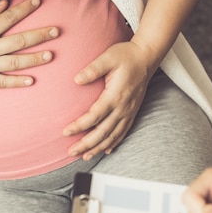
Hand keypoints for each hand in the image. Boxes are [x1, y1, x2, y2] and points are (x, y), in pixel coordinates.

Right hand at [0, 0, 58, 87]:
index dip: (24, 9)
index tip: (38, 2)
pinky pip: (3, 82)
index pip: (8, 18)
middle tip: (56, 31)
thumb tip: (5, 3)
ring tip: (51, 55)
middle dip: (39, 35)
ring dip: (34, 58)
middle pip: (18, 41)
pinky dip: (17, 82)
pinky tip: (32, 81)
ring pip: (15, 62)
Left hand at [63, 41, 155, 160]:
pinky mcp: (132, 112)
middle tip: (71, 152)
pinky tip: (106, 150)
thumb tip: (76, 80)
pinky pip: (123, 132)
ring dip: (98, 148)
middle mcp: (123, 107)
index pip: (94, 116)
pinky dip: (114, 143)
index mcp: (115, 95)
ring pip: (113, 136)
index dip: (79, 126)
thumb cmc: (126, 56)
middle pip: (103, 132)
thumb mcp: (108, 57)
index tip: (65, 132)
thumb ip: (92, 69)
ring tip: (85, 156)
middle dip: (86, 144)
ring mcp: (129, 111)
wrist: (146, 58)